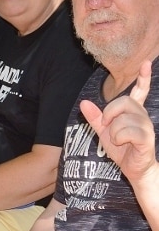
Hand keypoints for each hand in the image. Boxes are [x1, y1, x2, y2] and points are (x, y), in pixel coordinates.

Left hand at [80, 61, 156, 183]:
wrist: (134, 169)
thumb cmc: (122, 149)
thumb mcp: (103, 131)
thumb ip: (95, 117)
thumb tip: (83, 103)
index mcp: (134, 112)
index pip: (140, 91)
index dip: (143, 77)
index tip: (145, 62)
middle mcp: (142, 115)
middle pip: (122, 102)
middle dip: (109, 114)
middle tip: (108, 127)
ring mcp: (146, 126)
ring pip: (122, 120)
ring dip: (113, 132)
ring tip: (118, 140)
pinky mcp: (147, 138)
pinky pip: (128, 131)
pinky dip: (119, 138)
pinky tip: (123, 143)